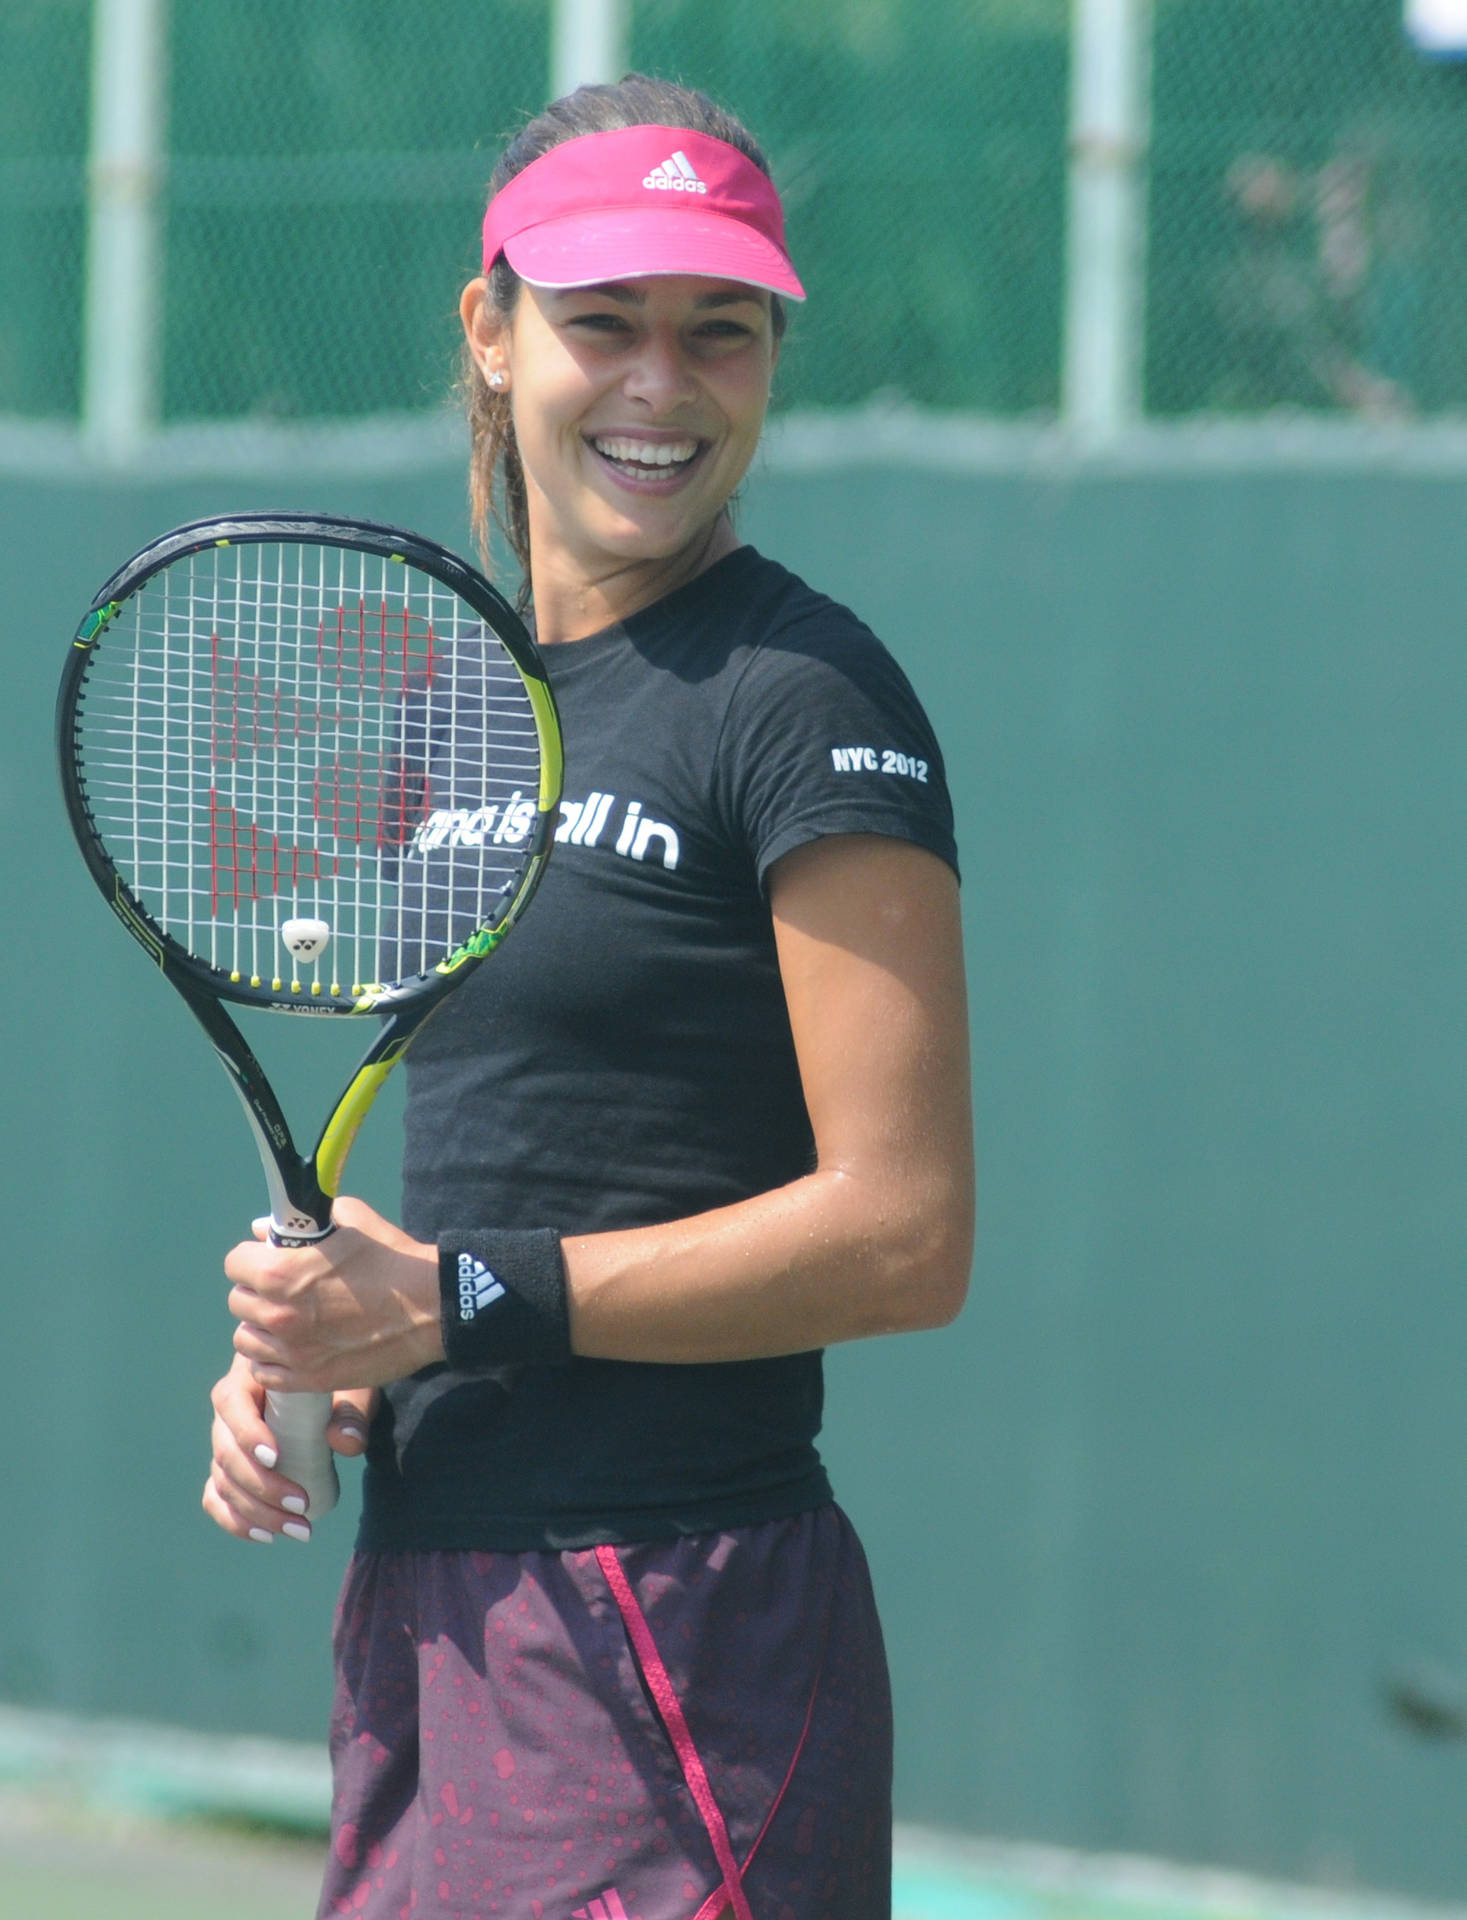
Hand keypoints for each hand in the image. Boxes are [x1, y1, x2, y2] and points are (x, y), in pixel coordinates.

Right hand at [201, 1351, 376, 1541]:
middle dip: (261, 1486)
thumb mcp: (350, 1385)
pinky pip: (217, 1496)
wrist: (330, 1382)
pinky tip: (265, 1535)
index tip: (274, 1458)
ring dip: (255, 1511)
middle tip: (302, 1506)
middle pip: (225, 1451)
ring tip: (300, 1529)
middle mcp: (230, 1409)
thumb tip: (344, 1441)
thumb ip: (351, 1410)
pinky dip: (235, 1519)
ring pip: (222, 1480)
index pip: (231, 1402)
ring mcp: (226, 1440)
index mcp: (249, 1376)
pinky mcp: (230, 1468)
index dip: (247, 1433)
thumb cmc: (337, 1379)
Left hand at [225, 1194, 443, 1392]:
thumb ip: (301, 1225)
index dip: (252, 1258)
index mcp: (281, 1272)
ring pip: (246, 1340)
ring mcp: (292, 1351)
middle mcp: (278, 1313)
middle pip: (238, 1302)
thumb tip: (262, 1229)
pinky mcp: (309, 1379)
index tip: (269, 1259)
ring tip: (286, 1322)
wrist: (430, 1307)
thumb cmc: (391, 1258)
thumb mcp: (350, 1222)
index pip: (234, 1263)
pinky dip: (272, 1361)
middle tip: (282, 1290)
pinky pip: (264, 1373)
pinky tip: (293, 1349)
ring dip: (261, 1327)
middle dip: (256, 1291)